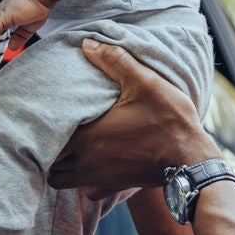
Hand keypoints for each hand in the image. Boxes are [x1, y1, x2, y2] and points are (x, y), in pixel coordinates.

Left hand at [48, 38, 215, 196]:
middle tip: (55, 129)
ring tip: (69, 147)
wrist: (191, 159)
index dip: (43, 124)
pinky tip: (94, 164)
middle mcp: (86, 160)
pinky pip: (86, 191)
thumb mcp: (145, 82)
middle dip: (47, 146)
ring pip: (61, 179)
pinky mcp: (113, 187)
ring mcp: (98, 178)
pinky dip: (83, 181)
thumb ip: (115, 61)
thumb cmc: (169, 120)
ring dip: (61, 165)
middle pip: (48, 160)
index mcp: (87, 136)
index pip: (47, 135)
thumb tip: (87, 43)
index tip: (48, 112)